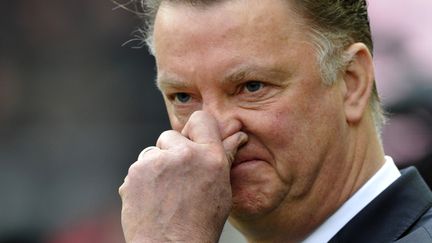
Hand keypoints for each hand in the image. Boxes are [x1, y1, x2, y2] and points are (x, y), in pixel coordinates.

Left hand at [119, 111, 246, 241]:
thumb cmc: (201, 223)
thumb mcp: (221, 190)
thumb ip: (224, 158)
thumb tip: (237, 136)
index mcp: (211, 157)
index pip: (200, 119)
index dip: (194, 130)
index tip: (191, 141)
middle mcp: (184, 154)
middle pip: (170, 135)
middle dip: (171, 151)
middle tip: (176, 178)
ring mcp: (157, 161)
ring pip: (152, 152)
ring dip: (156, 166)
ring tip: (164, 193)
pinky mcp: (136, 172)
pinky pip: (139, 167)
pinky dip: (142, 180)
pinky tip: (151, 198)